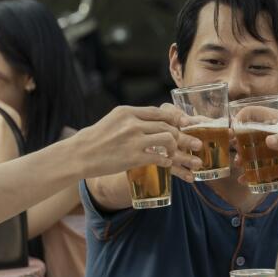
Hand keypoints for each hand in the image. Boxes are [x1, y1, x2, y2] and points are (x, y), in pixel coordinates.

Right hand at [72, 105, 200, 180]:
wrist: (80, 154)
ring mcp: (133, 140)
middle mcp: (132, 123)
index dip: (176, 119)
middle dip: (186, 136)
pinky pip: (159, 157)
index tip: (186, 125)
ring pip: (168, 139)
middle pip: (168, 126)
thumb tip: (150, 121)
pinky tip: (169, 164)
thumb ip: (132, 119)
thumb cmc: (96, 138)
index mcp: (128, 112)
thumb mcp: (113, 120)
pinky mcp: (133, 157)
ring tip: (185, 156)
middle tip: (197, 143)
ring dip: (179, 149)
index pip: (159, 112)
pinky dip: (167, 161)